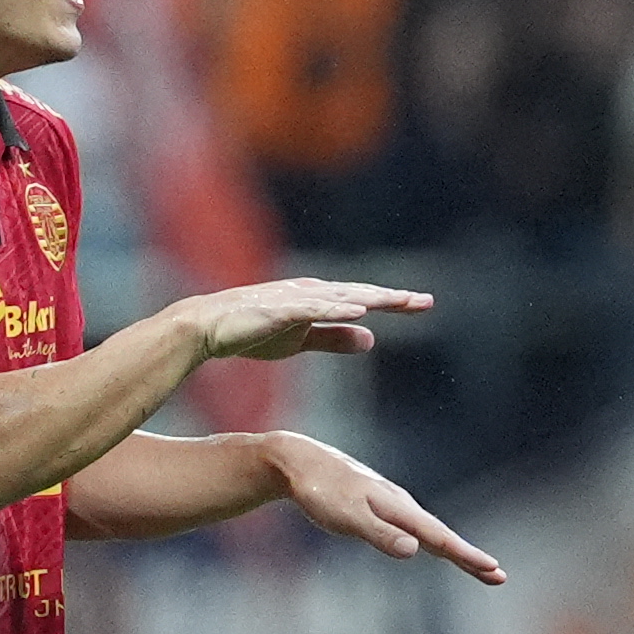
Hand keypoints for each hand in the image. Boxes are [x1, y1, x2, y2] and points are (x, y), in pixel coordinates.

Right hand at [186, 276, 434, 361]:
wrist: (207, 328)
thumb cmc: (253, 331)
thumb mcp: (302, 340)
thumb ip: (334, 338)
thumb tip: (371, 339)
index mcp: (319, 299)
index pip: (364, 299)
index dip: (394, 302)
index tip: (423, 304)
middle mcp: (311, 293)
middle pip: (360, 293)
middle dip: (392, 297)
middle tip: (425, 301)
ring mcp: (294, 298)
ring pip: (340, 297)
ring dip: (370, 298)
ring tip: (399, 301)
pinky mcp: (277, 309)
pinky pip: (311, 308)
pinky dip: (335, 307)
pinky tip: (358, 309)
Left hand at [267, 433, 504, 583]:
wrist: (299, 460)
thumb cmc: (319, 491)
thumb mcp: (346, 517)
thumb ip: (380, 535)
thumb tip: (416, 551)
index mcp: (398, 509)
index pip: (440, 538)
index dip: (467, 556)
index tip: (494, 570)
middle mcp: (401, 505)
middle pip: (442, 536)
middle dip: (470, 557)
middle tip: (499, 576)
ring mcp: (392, 503)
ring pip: (430, 530)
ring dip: (454, 549)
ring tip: (475, 566)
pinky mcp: (380, 504)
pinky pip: (415, 525)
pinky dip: (433, 539)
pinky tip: (429, 544)